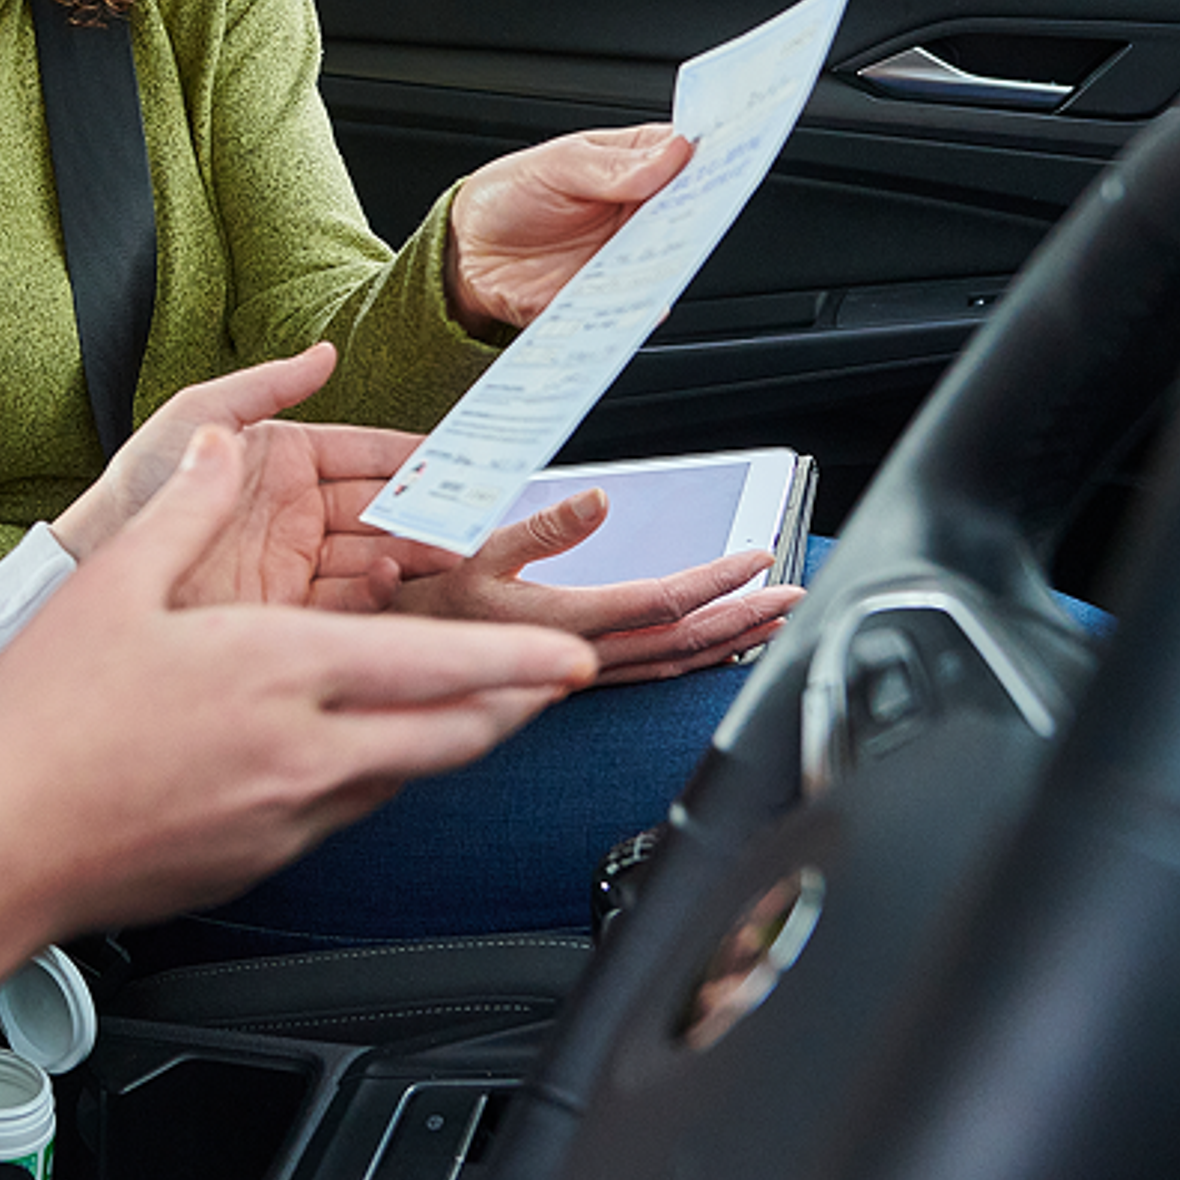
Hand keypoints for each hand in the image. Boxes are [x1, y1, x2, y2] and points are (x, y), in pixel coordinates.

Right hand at [0, 428, 600, 1078]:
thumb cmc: (47, 720)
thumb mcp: (116, 585)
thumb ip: (188, 509)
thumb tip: (221, 446)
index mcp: (277, 671)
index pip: (436, 665)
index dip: (519, 660)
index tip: (576, 652)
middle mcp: (303, 750)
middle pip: (453, 735)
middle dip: (519, 706)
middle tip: (560, 680)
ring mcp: (289, 815)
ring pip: (410, 777)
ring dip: (457, 740)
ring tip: (486, 708)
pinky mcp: (266, 860)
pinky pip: (353, 810)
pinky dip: (384, 774)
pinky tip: (371, 752)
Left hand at [47, 340, 435, 610]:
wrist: (91, 565)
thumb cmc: (138, 484)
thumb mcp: (198, 415)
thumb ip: (266, 386)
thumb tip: (325, 352)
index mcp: (286, 464)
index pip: (368, 455)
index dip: (415, 456)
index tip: (464, 457)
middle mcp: (298, 516)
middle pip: (382, 510)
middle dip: (430, 511)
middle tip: (473, 512)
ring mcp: (294, 567)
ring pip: (374, 558)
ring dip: (412, 553)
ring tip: (443, 547)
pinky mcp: (284, 614)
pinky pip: (343, 605)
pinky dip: (373, 595)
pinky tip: (389, 576)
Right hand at [304, 481, 801, 683]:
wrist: (388, 661)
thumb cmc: (421, 603)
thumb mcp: (469, 550)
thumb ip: (537, 528)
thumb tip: (599, 499)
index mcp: (564, 619)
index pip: (661, 601)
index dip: (716, 578)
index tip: (757, 554)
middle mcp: (581, 655)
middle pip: (683, 642)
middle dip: (744, 617)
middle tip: (792, 594)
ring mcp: (581, 674)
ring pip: (672, 665)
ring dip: (729, 642)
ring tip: (770, 621)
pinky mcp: (573, 679)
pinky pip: (650, 675)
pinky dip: (693, 662)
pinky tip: (713, 649)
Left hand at [442, 123, 692, 333]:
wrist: (467, 253)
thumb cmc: (509, 195)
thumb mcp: (553, 166)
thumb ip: (608, 166)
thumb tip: (671, 154)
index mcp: (635, 163)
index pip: (689, 155)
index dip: (713, 156)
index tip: (726, 159)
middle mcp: (642, 211)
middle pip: (692, 212)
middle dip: (700, 213)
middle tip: (697, 211)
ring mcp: (630, 255)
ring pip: (670, 261)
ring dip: (673, 263)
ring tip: (664, 257)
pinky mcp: (611, 296)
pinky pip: (636, 306)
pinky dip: (641, 308)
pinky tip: (638, 304)